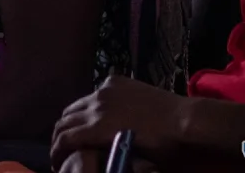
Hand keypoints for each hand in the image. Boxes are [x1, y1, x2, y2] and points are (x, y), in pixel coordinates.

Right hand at [52, 76, 189, 169]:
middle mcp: (96, 105)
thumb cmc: (164, 150)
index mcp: (99, 128)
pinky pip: (94, 93)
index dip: (56, 153)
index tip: (57, 163)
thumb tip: (92, 159)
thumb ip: (105, 156)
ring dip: (72, 120)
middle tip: (62, 150)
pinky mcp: (116, 81)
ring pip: (76, 105)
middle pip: (64, 120)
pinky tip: (99, 114)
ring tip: (76, 133)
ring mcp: (105, 90)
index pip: (64, 139)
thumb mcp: (131, 159)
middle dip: (59, 137)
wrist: (188, 122)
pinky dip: (90, 105)